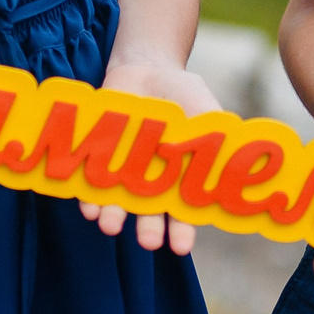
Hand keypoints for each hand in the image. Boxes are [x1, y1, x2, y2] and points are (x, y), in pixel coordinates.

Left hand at [77, 60, 219, 254]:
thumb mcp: (204, 112)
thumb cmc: (183, 94)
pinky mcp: (98, 157)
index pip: (182, 213)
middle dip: (148, 229)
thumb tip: (226, 165)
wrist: (146, 66)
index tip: (181, 247)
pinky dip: (88, 195)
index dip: (182, 231)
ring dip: (113, 216)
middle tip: (148, 243)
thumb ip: (213, 139)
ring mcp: (123, 172)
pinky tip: (88, 206)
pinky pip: (89, 182)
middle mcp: (151, 183)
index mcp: (180, 179)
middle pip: (149, 215)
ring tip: (111, 225)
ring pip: (117, 203)